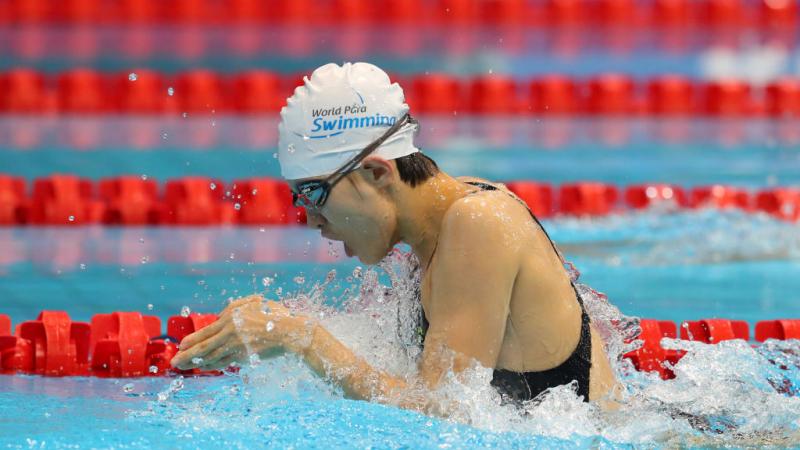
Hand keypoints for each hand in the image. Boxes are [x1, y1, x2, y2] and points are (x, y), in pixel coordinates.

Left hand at [170, 295, 313, 370]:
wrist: (290, 331)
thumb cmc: (275, 315)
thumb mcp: (254, 303)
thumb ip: (236, 308)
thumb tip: (221, 315)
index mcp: (231, 315)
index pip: (207, 330)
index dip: (192, 340)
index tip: (181, 346)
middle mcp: (229, 329)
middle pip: (203, 345)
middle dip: (186, 354)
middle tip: (174, 362)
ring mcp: (235, 344)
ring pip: (210, 356)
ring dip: (194, 362)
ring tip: (182, 367)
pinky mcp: (243, 355)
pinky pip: (223, 362)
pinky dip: (211, 366)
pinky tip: (203, 368)